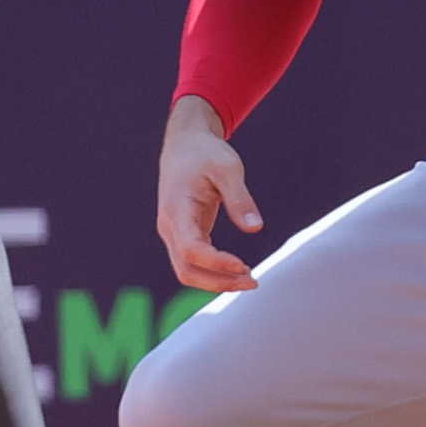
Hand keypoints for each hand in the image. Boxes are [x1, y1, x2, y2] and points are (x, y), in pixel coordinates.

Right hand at [157, 95, 261, 292]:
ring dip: (216, 282)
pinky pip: (194, 263)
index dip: (216, 263)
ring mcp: (174, 232)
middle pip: (186, 271)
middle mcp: (170, 226)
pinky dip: (214, 272)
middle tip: (253, 282)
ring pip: (188, 272)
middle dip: (218, 283)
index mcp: (177, 209)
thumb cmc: (205, 152)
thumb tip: (255, 228)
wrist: (185, 143)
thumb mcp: (227, 168)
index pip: (191, 250)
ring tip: (249, 279)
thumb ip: (240, 198)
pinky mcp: (183, 233)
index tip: (244, 266)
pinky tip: (238, 269)